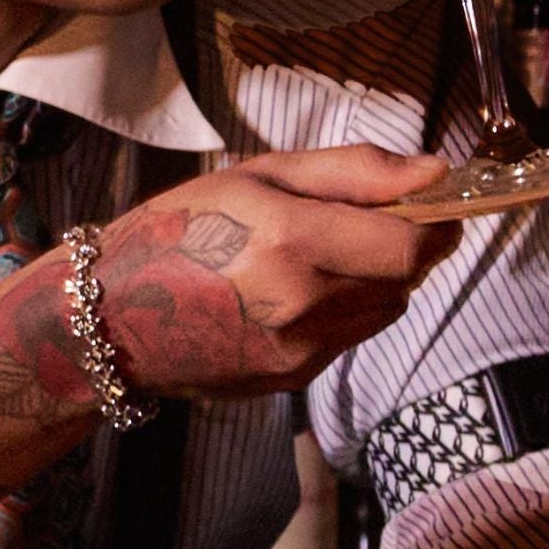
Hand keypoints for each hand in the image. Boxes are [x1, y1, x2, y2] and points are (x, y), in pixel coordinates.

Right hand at [0, 145, 461, 407]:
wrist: (111, 319)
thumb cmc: (177, 229)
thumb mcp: (256, 175)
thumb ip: (352, 171)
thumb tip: (435, 170)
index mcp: (291, 240)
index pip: (412, 242)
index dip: (436, 221)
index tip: (432, 203)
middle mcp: (303, 303)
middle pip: (406, 276)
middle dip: (404, 244)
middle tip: (366, 219)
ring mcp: (300, 349)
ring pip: (386, 308)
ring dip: (377, 279)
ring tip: (321, 254)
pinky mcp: (295, 378)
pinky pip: (352, 335)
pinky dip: (345, 309)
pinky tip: (296, 291)